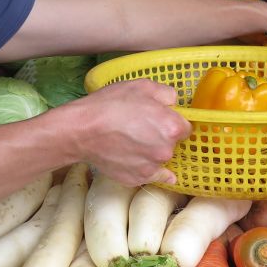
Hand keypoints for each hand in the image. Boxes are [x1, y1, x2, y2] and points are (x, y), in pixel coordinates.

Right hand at [66, 79, 190, 186]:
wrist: (81, 130)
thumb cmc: (109, 105)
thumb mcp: (141, 86)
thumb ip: (167, 94)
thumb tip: (174, 103)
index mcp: (172, 127)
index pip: (184, 127)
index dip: (171, 121)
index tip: (158, 119)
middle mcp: (166, 150)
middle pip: (172, 144)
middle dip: (160, 137)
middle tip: (139, 128)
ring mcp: (152, 167)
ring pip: (159, 159)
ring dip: (150, 152)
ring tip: (129, 141)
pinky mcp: (138, 179)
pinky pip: (149, 174)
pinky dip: (143, 167)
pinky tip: (134, 158)